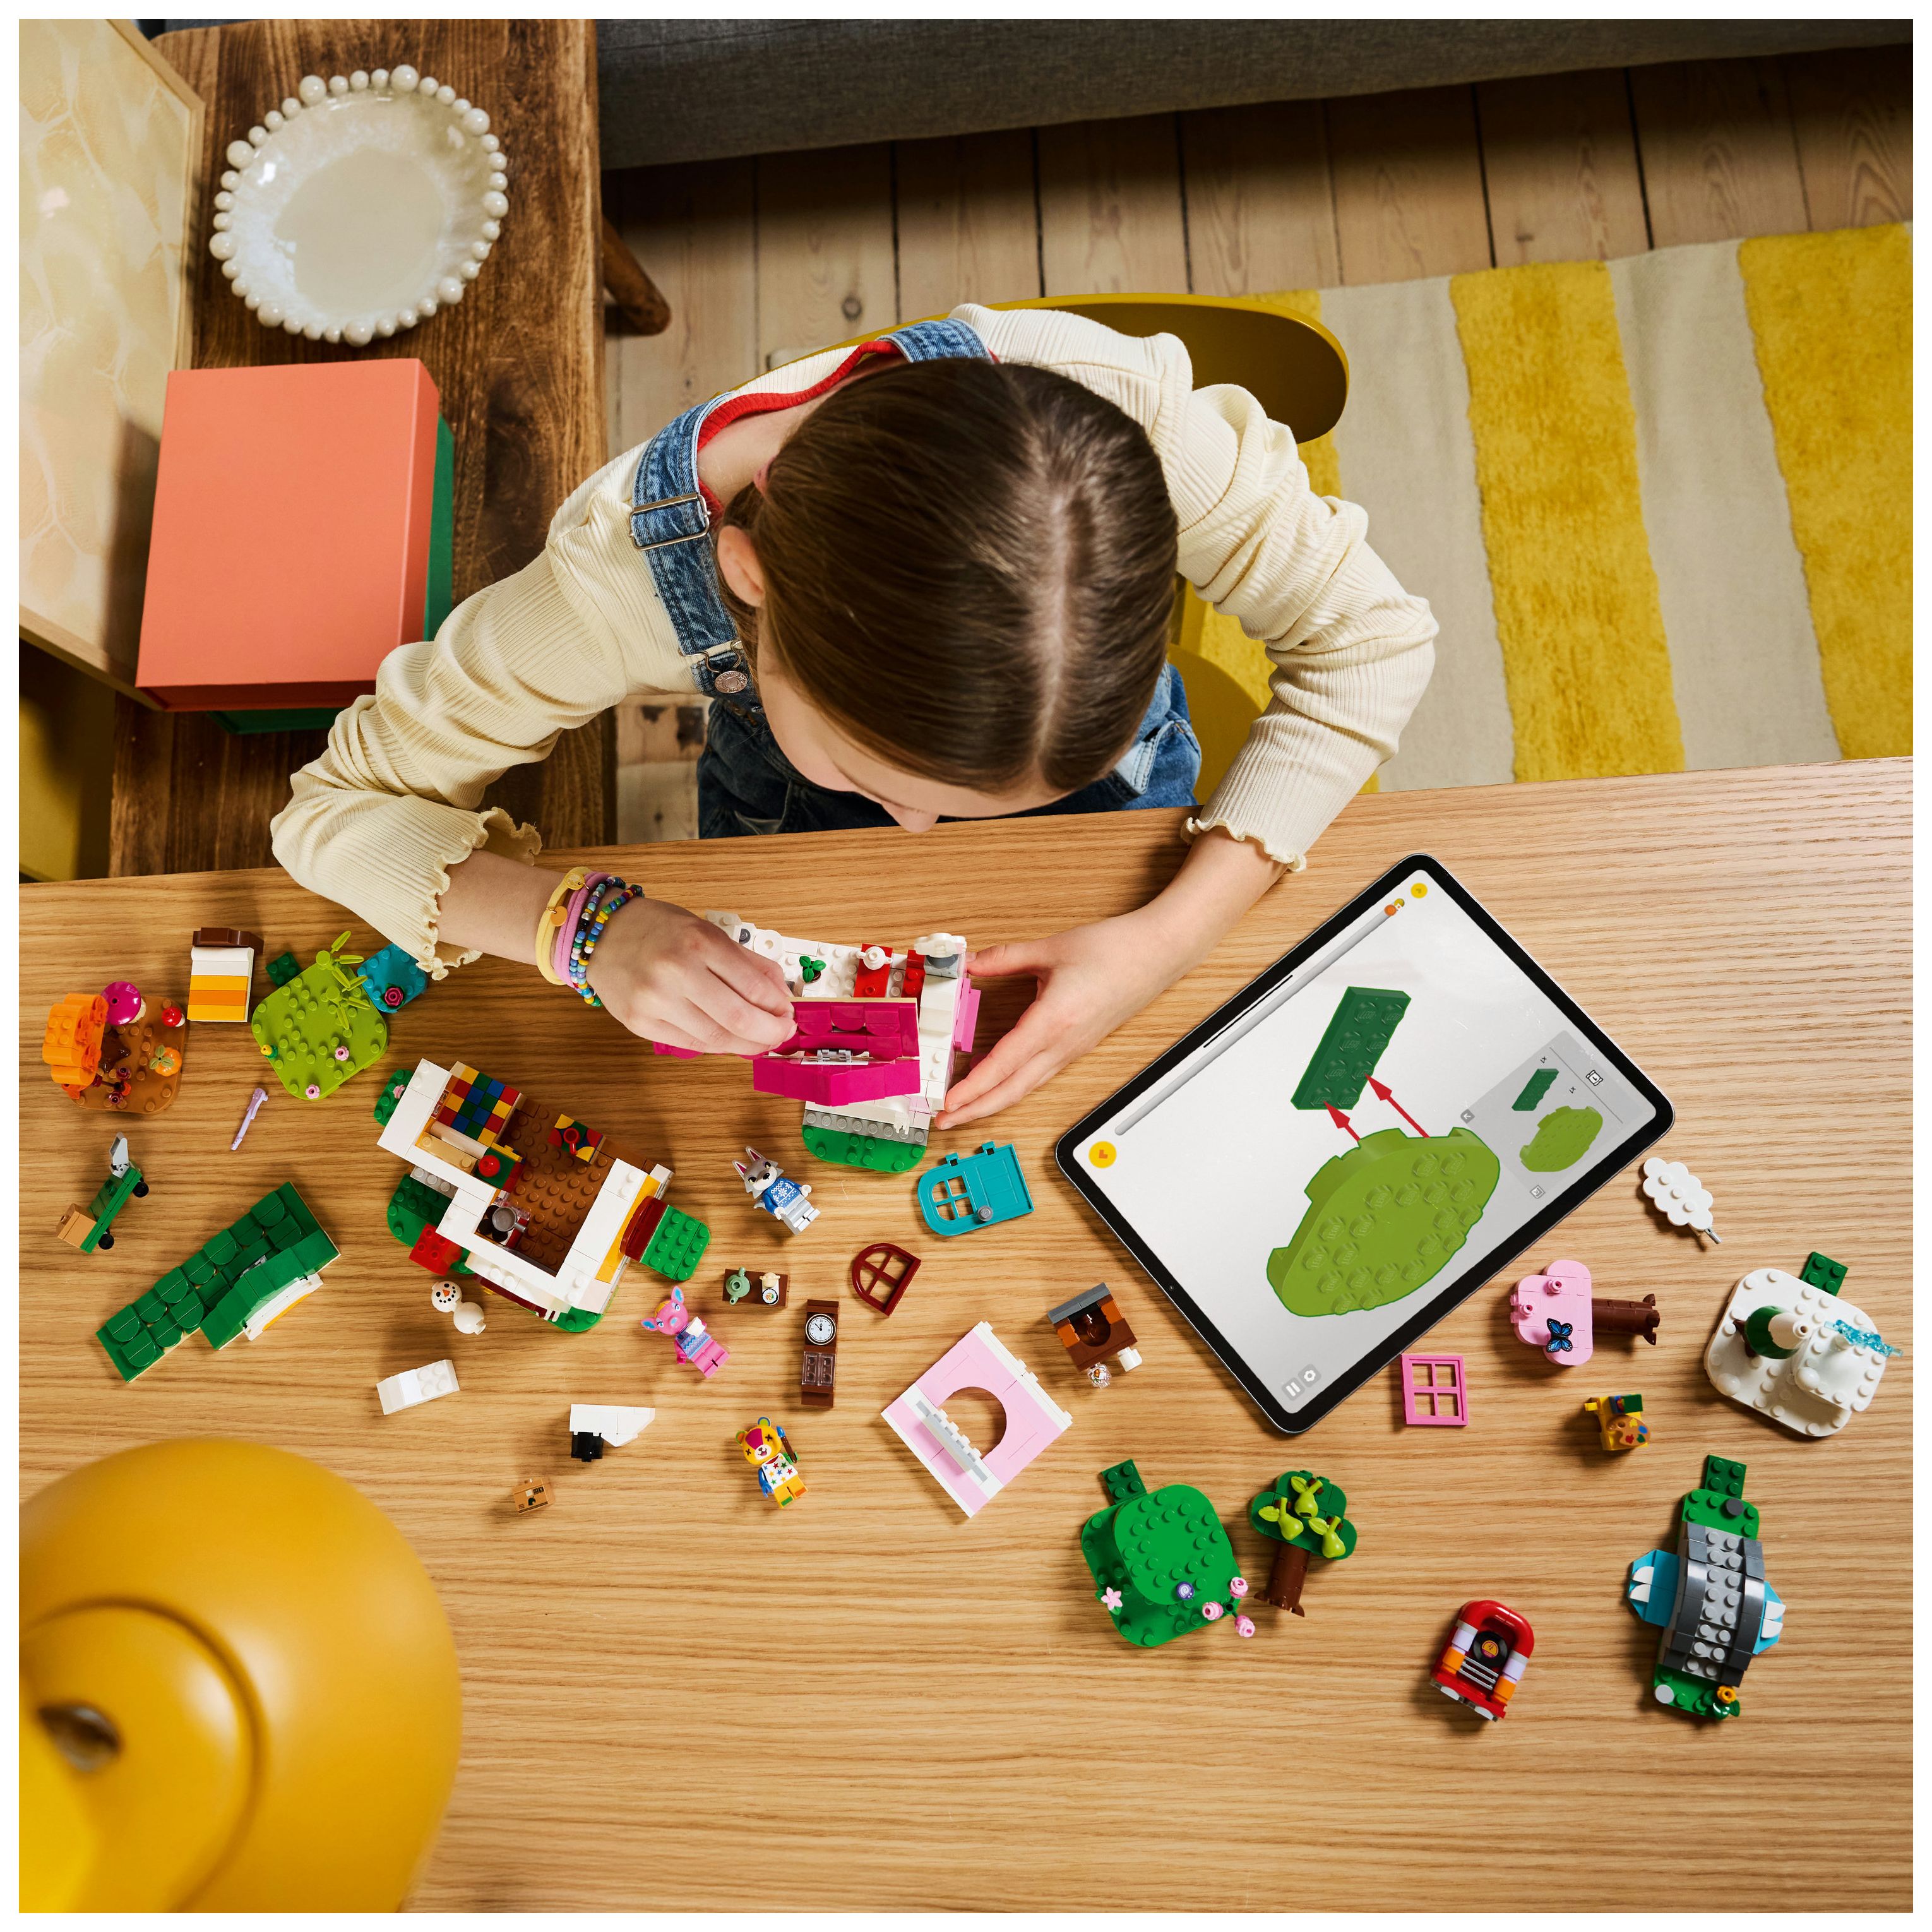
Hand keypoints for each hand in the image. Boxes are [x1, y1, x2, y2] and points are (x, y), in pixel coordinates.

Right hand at [586, 896, 794, 1054]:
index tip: (787, 1013)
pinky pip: (690, 1044)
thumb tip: (779, 995)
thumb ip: (746, 962)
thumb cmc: (658, 930)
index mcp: (699, 942)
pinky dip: (717, 1045)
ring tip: (759, 1041)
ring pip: (715, 1038)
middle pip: (738, 1018)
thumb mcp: (706, 931)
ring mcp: (654, 1000)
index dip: (778, 1007)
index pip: (754, 986)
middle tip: (780, 1033)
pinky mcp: (639, 1022)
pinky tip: (729, 1040)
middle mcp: (676, 971)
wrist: (600, 934)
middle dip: (769, 1032)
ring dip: (746, 1044)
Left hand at [937, 827, 1289, 1127]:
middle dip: (976, 1109)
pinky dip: (1014, 1087)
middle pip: (1013, 1090)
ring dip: (993, 1102)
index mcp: (1054, 1021)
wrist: (1158, 953)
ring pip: (1027, 1087)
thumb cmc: (1116, 950)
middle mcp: (1063, 1044)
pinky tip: (999, 1086)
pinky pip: (1040, 1075)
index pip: (1004, 1064)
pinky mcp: (1078, 1046)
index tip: (948, 1102)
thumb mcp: (1051, 948)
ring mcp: (1072, 1049)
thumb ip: (1004, 958)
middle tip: (945, 1121)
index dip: (973, 1087)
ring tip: (965, 1110)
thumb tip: (969, 963)